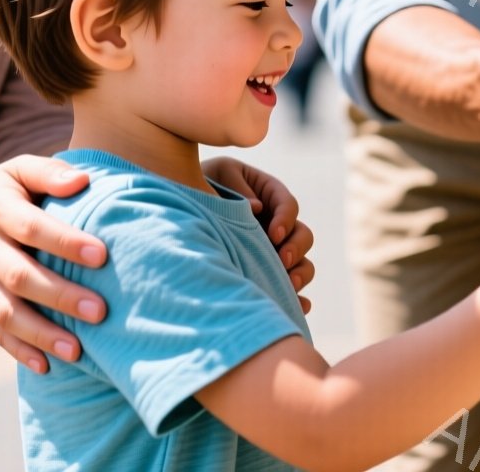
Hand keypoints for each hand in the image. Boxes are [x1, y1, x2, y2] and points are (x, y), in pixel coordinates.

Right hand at [0, 156, 106, 374]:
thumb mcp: (18, 169)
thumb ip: (50, 173)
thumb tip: (84, 181)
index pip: (33, 228)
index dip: (65, 242)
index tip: (102, 256)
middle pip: (20, 276)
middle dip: (59, 296)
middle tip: (100, 311)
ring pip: (5, 312)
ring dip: (40, 334)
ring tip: (77, 351)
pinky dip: (18, 351)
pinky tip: (46, 366)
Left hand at [204, 157, 315, 312]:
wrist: (177, 209)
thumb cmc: (200, 183)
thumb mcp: (219, 172)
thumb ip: (238, 185)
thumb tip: (256, 208)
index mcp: (269, 195)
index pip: (288, 205)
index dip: (286, 219)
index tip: (273, 235)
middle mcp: (276, 224)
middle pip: (302, 235)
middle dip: (296, 249)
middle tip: (281, 261)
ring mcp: (273, 250)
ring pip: (302, 262)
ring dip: (300, 274)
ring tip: (288, 287)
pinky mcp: (267, 273)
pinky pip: (290, 287)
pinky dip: (298, 297)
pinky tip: (300, 306)